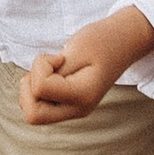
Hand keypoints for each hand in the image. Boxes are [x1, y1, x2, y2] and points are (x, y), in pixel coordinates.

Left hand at [20, 5, 153, 124]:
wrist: (123, 41)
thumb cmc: (101, 40)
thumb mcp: (76, 49)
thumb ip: (53, 72)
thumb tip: (33, 89)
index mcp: (82, 96)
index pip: (40, 89)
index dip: (41, 67)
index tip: (59, 57)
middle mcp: (78, 109)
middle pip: (33, 114)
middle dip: (30, 87)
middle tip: (47, 68)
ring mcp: (73, 110)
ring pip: (33, 112)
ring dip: (32, 88)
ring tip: (52, 70)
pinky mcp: (68, 105)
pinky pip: (39, 106)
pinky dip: (36, 90)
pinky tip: (52, 75)